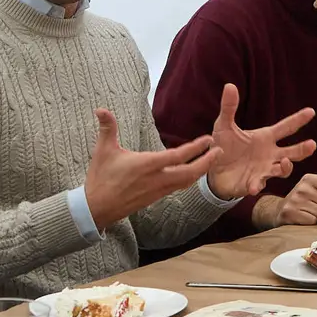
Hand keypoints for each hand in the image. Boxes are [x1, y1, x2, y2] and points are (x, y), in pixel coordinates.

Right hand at [85, 109, 219, 229]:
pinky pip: (178, 187)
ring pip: (186, 182)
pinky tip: (191, 174)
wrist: (97, 208)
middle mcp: (156, 179)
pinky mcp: (155, 197)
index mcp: (146, 165)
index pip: (177, 156)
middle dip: (206, 162)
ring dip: (200, 171)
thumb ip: (107, 128)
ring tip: (210, 161)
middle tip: (219, 151)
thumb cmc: (100, 178)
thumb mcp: (103, 150)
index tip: (208, 139)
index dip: (195, 148)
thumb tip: (101, 108)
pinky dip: (189, 179)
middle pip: (189, 173)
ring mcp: (157, 191)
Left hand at [206, 84, 316, 200]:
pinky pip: (258, 184)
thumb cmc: (223, 145)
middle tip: (312, 144)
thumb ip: (229, 108)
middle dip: (303, 150)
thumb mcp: (224, 125)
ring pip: (281, 170)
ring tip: (284, 162)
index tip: (311, 111)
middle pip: (292, 152)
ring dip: (285, 167)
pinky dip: (257, 185)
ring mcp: (263, 170)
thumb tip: (230, 85)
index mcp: (265, 138)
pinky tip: (254, 187)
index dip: (298, 120)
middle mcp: (269, 154)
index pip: (286, 127)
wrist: (212, 169)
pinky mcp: (252, 183)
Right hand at [272, 174, 316, 225]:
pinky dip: (312, 223)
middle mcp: (301, 188)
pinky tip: (305, 219)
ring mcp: (295, 201)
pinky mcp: (290, 213)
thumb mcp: (315, 189)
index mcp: (309, 179)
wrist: (280, 211)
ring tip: (311, 214)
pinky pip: (313, 222)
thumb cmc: (303, 201)